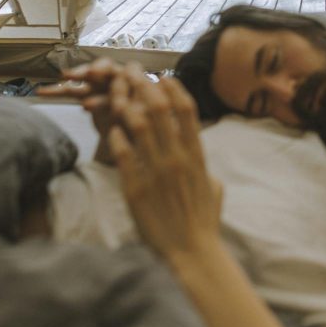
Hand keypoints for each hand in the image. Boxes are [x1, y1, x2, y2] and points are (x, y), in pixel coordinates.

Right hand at [37, 58, 134, 162]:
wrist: (133, 140)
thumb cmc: (144, 127)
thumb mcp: (144, 119)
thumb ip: (134, 109)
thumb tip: (123, 103)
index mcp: (134, 82)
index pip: (123, 71)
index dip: (111, 72)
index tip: (97, 75)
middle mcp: (117, 79)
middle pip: (102, 70)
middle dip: (91, 71)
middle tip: (80, 75)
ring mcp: (101, 87)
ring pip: (85, 79)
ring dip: (74, 78)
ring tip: (65, 77)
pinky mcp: (87, 97)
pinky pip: (72, 92)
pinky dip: (58, 91)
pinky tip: (42, 91)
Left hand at [108, 67, 220, 264]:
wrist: (191, 253)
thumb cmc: (204, 224)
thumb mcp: (215, 189)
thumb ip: (208, 170)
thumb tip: (205, 165)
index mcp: (197, 155)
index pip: (186, 110)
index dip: (173, 87)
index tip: (161, 76)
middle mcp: (176, 158)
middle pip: (158, 109)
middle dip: (143, 85)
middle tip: (131, 73)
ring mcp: (155, 171)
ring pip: (137, 125)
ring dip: (125, 104)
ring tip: (116, 95)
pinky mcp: (135, 187)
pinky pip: (122, 153)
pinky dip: (115, 136)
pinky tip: (111, 130)